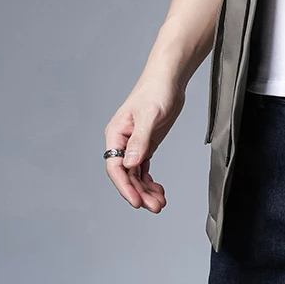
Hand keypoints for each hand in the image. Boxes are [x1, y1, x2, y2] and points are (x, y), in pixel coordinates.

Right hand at [103, 75, 184, 212]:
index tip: (136, 202)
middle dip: (138, 192)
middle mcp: (122, 142)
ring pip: (135, 174)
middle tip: (155, 207)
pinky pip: (144, 168)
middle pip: (126, 175)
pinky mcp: (146, 144)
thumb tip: (130, 164)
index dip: (124, 186)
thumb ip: (140, 140)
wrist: (170, 78)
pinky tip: (158, 190)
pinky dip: (149, 181)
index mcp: (116, 134)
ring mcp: (135, 144)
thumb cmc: (157, 90)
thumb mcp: (150, 115)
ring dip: (145, 190)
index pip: (115, 166)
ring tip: (159, 203)